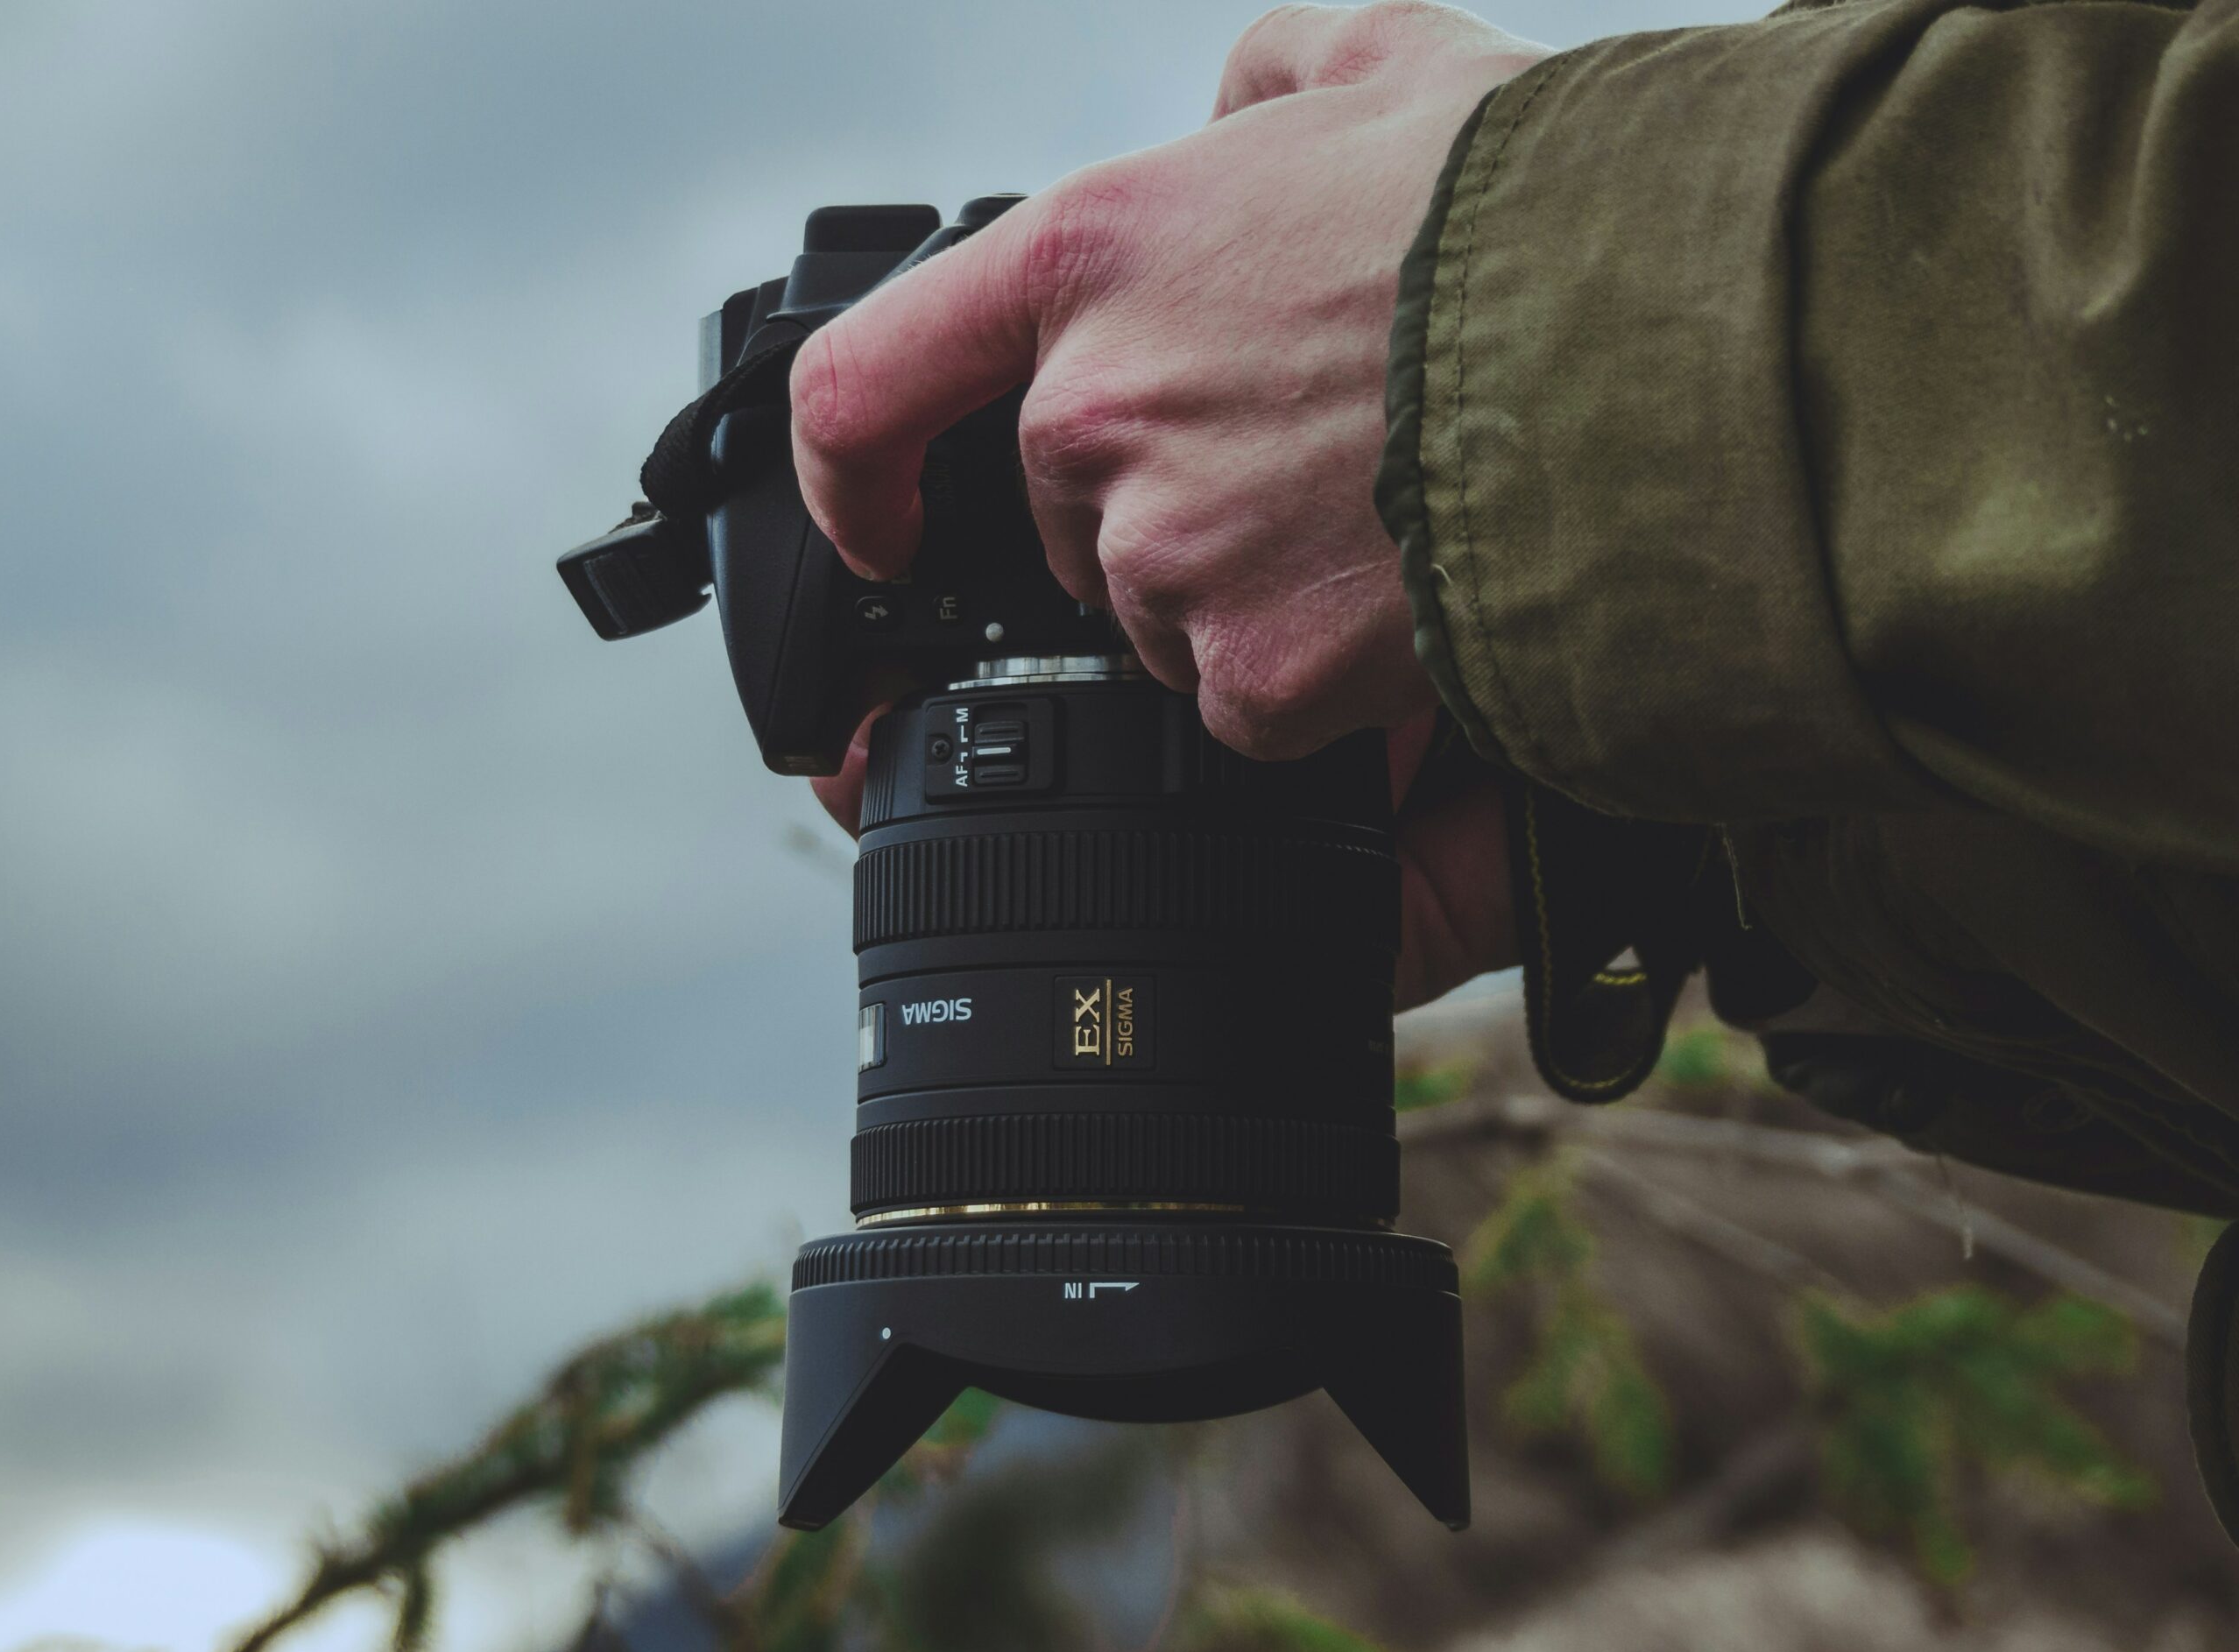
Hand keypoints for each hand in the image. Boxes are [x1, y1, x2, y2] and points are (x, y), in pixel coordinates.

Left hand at [801, 1, 1539, 1004]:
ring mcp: (1169, 554)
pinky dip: (1318, 683)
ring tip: (1385, 525)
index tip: (882, 529)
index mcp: (1094, 257)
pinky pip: (1251, 705)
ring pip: (1164, 618)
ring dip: (1248, 595)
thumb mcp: (1388, 63)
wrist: (1678, 351)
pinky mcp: (1254, 672)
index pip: (863, 386)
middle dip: (1163, 513)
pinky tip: (1405, 607)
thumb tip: (1234, 122)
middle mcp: (1098, 413)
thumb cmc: (1543, 206)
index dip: (855, 478)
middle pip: (1071, 520)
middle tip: (1313, 474)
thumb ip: (1266, 84)